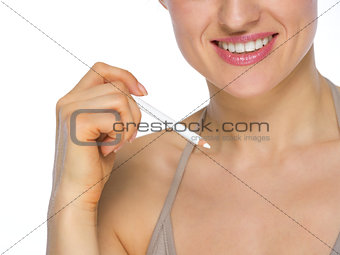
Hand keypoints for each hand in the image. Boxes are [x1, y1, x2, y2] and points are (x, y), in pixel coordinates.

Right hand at [49, 61, 146, 211]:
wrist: (77, 192)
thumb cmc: (93, 163)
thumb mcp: (105, 128)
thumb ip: (113, 107)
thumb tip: (138, 90)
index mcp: (73, 99)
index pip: (102, 69)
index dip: (125, 76)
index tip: (142, 92)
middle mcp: (68, 100)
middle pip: (117, 86)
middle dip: (133, 112)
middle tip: (127, 136)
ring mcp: (70, 110)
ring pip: (120, 99)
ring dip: (128, 125)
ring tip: (115, 144)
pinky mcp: (77, 122)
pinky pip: (116, 118)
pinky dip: (121, 136)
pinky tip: (107, 150)